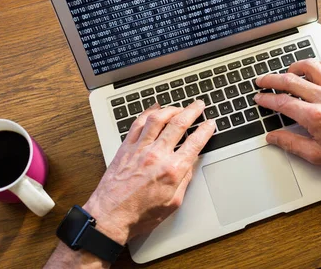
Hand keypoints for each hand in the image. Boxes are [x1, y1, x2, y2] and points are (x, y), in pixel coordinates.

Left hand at [82, 101, 214, 244]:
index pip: (194, 142)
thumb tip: (189, 165)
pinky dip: (148, 112)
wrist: (110, 216)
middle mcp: (156, 155)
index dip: (205, 130)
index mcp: (172, 170)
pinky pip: (138, 123)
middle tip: (199, 105)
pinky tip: (154, 108)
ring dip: (171, 109)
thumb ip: (184, 180)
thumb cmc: (140, 214)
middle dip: (192, 111)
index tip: (210, 124)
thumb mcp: (173, 202)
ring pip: (158, 118)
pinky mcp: (126, 148)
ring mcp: (140, 149)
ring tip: (179, 107)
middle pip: (178, 123)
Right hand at [254, 60, 320, 170]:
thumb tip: (273, 137)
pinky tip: (311, 70)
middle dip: (271, 80)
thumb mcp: (316, 155)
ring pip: (309, 67)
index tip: (259, 98)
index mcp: (314, 116)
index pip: (282, 102)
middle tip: (262, 81)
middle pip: (290, 81)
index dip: (267, 99)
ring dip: (293, 67)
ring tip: (286, 72)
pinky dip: (316, 65)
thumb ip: (291, 144)